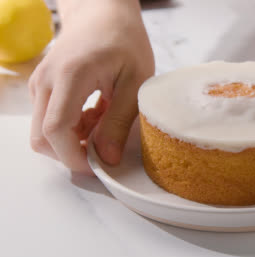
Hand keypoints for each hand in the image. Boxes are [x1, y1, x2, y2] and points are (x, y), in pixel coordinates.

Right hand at [29, 0, 154, 172]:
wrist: (103, 13)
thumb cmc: (124, 41)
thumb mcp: (135, 82)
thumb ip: (120, 121)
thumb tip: (107, 158)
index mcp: (70, 76)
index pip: (56, 130)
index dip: (74, 156)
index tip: (98, 166)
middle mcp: (46, 81)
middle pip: (42, 137)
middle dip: (72, 152)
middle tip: (106, 144)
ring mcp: (40, 84)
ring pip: (44, 131)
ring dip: (74, 138)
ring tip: (105, 119)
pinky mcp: (43, 87)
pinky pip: (49, 118)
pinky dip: (71, 126)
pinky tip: (96, 112)